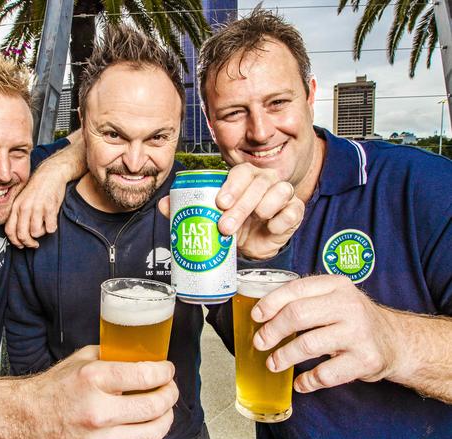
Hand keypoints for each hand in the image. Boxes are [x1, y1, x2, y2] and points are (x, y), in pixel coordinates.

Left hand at [4, 163, 65, 248]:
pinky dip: (52, 227)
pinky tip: (52, 220)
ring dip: (41, 233)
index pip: (10, 230)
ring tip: (44, 225)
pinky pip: (50, 228)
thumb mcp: (23, 200)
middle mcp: (24, 207)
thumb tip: (19, 234)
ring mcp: (37, 207)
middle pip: (22, 235)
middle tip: (35, 244)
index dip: (15, 242)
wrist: (51, 174)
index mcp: (16, 206)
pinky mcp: (50, 207)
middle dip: (29, 243)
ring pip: (36, 233)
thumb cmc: (37, 189)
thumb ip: (19, 214)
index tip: (22, 245)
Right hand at [23, 345, 177, 438]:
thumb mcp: (83, 359)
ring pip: (150, 434)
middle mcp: (96, 411)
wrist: (25, 417)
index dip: (165, 372)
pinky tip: (133, 428)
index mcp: (93, 379)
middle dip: (170, 395)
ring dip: (164, 419)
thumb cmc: (56, 387)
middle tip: (169, 389)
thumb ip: (114, 357)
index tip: (167, 370)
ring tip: (162, 411)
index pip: (146, 376)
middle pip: (154, 407)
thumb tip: (145, 356)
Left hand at [158, 163, 303, 259]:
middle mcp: (264, 181)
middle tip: (226, 225)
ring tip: (254, 220)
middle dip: (242, 204)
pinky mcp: (294, 212)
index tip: (220, 202)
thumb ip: (186, 208)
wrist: (250, 246)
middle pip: (259, 183)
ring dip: (264, 206)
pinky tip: (272, 227)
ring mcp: (282, 195)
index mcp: (244, 177)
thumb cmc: (231, 224)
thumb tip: (164, 204)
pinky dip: (283, 219)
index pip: (241, 172)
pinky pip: (293, 210)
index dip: (232, 185)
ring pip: (280, 191)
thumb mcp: (208, 216)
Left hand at [251, 275, 399, 392]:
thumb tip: (261, 313)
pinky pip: (326, 374)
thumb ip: (304, 300)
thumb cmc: (353, 319)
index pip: (296, 289)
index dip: (271, 303)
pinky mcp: (365, 360)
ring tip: (273, 363)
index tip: (257, 316)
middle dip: (273, 331)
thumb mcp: (333, 298)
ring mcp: (358, 333)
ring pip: (308, 345)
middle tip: (260, 342)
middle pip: (298, 315)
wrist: (396, 341)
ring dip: (284, 356)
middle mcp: (349, 305)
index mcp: (336, 285)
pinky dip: (307, 381)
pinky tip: (300, 382)